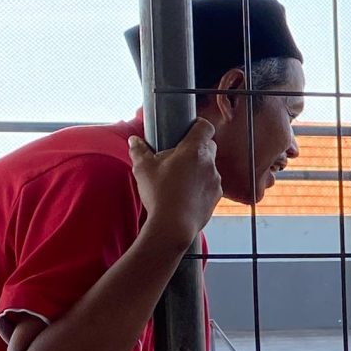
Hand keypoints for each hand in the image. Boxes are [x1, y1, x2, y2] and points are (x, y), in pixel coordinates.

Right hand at [129, 122, 222, 246]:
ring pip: (209, 166)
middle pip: (209, 146)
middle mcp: (209, 163)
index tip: (189, 127)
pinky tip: (186, 192)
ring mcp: (215, 180)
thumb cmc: (160, 195)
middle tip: (178, 154)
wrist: (173, 225)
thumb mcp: (143, 169)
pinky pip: (210, 183)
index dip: (198, 124)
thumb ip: (139, 151)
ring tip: (180, 177)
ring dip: (199, 167)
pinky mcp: (216, 196)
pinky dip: (201, 184)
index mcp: (193, 150)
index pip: (205, 127)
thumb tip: (134, 141)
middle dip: (196, 147)